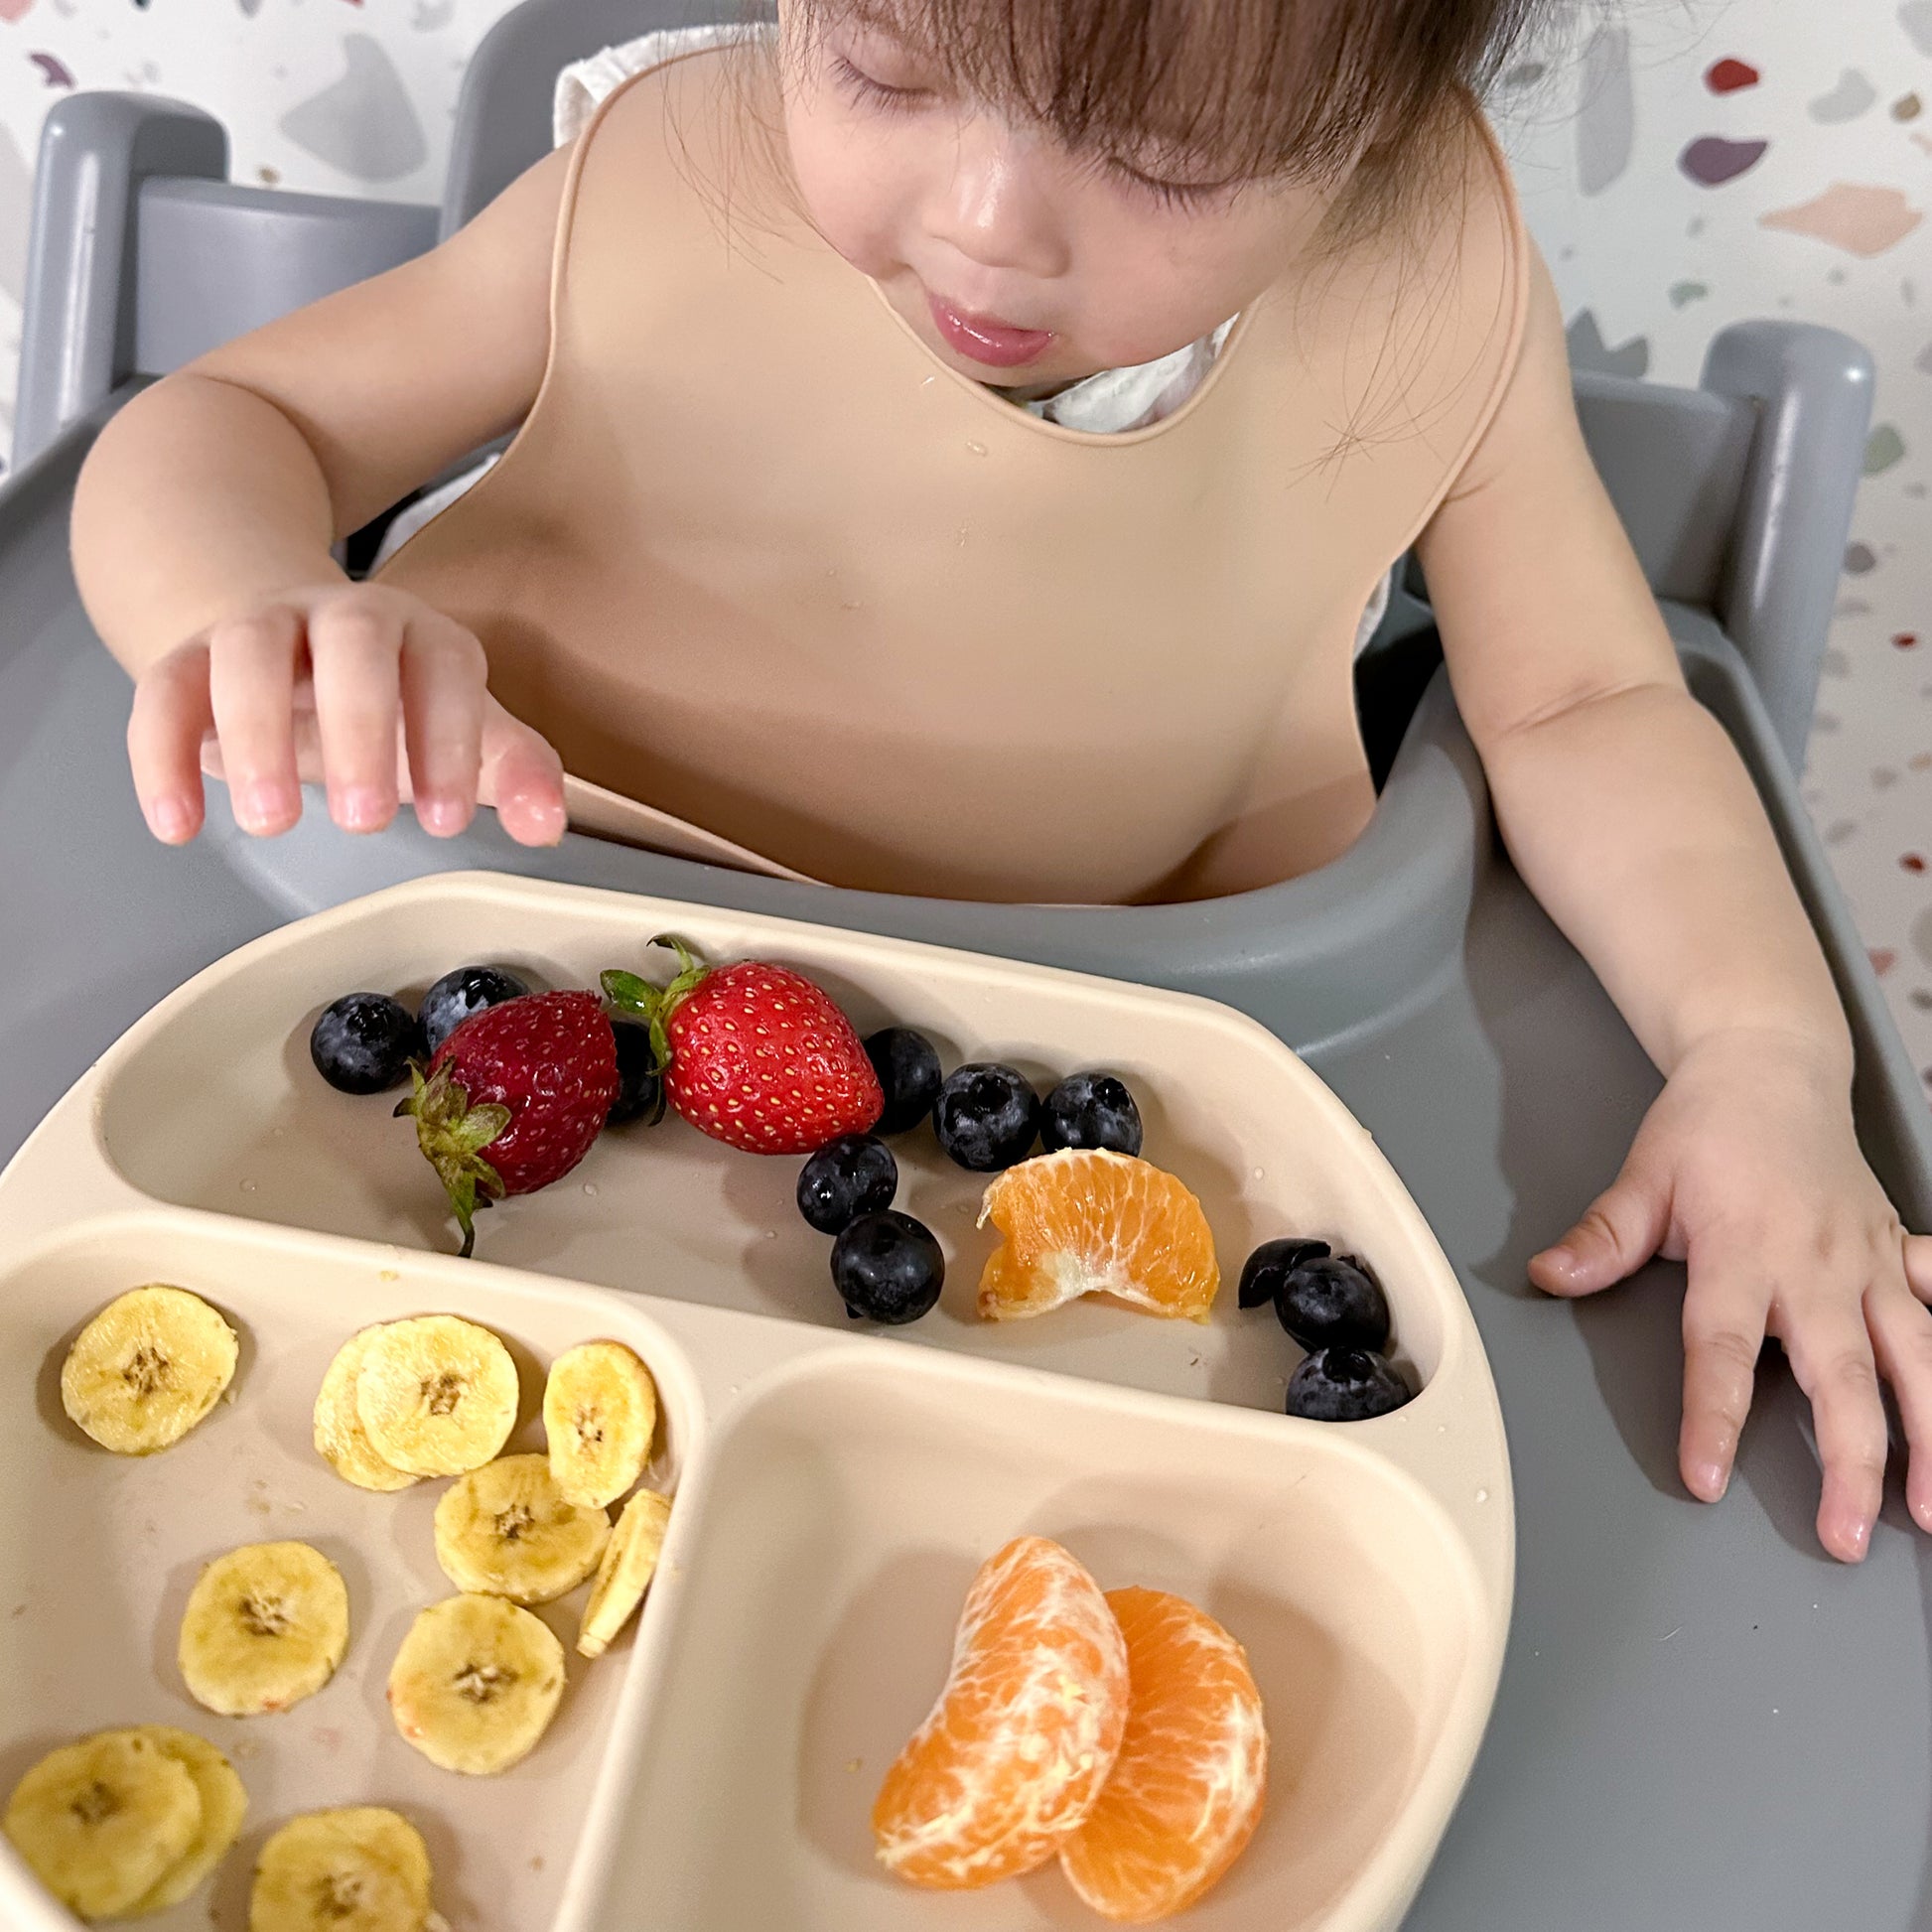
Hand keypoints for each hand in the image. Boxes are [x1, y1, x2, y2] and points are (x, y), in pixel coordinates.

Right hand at [126, 583, 566, 847]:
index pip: (444, 666)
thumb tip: (546, 824)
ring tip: (271, 823)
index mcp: (420, 634)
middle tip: (365, 820)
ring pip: (249, 652)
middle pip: (352, 643)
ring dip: (256, 736)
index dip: (446, 738)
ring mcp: (259, 629)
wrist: (288, 639)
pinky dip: (163, 756)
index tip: (444, 821)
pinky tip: (177, 825)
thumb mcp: (457, 732)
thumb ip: (510, 771)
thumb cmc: (388, 700)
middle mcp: (341, 617)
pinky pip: (164, 692)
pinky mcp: (187, 658)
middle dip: (359, 727)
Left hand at [1529, 1026, 1931, 1561]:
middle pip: (1841, 1378)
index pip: (1722, 1351)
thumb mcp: (1643, 1177)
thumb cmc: (1707, 1125)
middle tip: (1842, 1536)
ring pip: (1916, 1360)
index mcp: (1742, 1252)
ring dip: (1931, 1437)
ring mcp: (1868, 1262)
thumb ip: (1603, 1237)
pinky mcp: (1899, 1251)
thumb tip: (1549, 1275)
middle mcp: (1816, 1266)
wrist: (1769, 1066)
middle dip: (1849, 1465)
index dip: (1715, 1418)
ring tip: (1931, 1510)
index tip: (1707, 1476)